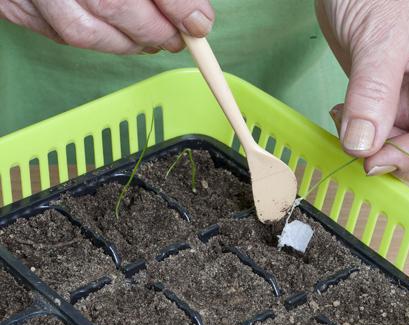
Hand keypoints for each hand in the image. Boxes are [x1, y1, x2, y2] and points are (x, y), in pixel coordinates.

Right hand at [0, 0, 214, 53]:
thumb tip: (195, 16)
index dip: (176, 6)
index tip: (199, 23)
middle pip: (111, 5)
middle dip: (154, 31)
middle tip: (178, 38)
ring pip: (83, 32)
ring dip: (126, 44)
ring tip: (151, 41)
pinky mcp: (14, 5)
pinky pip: (57, 34)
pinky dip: (94, 39)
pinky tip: (115, 34)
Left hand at [317, 0, 408, 189]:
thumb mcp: (380, 36)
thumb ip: (374, 92)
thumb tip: (364, 145)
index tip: (378, 159)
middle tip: (372, 159)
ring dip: (386, 156)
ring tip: (350, 126)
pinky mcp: (398, 105)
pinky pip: (391, 141)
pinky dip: (367, 143)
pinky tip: (344, 117)